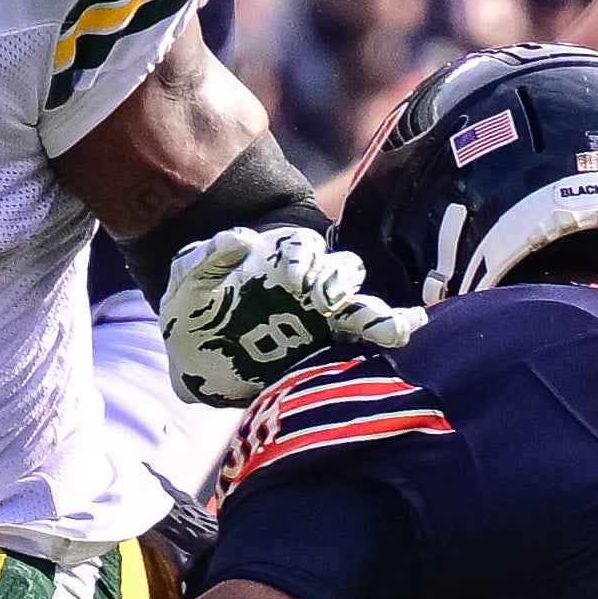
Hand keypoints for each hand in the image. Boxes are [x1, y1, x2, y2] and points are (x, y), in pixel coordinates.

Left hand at [161, 224, 424, 407]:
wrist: (191, 358)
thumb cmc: (194, 309)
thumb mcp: (189, 277)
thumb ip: (210, 256)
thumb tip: (243, 240)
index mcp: (277, 262)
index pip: (302, 247)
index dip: (300, 256)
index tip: (290, 278)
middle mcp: (307, 285)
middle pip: (341, 270)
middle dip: (337, 280)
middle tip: (322, 300)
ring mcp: (323, 318)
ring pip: (360, 304)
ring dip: (372, 311)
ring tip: (383, 326)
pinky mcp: (329, 348)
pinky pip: (367, 337)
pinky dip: (390, 330)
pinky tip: (408, 331)